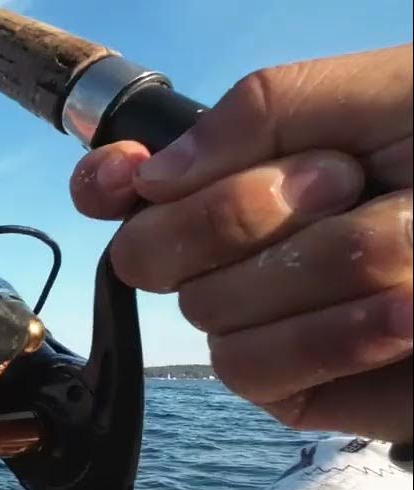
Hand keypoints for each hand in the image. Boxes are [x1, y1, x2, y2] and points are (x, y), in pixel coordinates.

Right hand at [69, 44, 411, 442]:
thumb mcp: (384, 98)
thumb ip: (263, 109)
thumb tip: (148, 176)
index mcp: (248, 174)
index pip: (131, 186)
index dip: (107, 182)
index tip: (121, 179)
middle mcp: (238, 252)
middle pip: (150, 252)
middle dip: (241, 212)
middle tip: (343, 183)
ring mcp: (262, 323)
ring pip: (210, 310)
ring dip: (317, 269)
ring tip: (410, 244)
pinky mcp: (298, 389)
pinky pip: (255, 368)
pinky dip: (328, 334)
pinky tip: (400, 315)